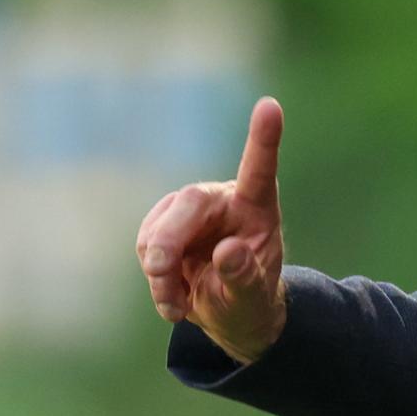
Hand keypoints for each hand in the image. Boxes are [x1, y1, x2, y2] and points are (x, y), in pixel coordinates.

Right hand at [137, 96, 287, 364]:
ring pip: (158, 230)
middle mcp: (223, 199)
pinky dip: (153, 277)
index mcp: (258, 207)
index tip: (271, 105)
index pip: (259, 169)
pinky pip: (145, 245)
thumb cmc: (249, 299)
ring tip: (182, 303)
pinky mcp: (164, 224)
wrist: (227, 310)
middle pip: (188, 202)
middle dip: (168, 242)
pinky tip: (172, 295)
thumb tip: (227, 250)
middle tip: (162, 277)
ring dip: (160, 272)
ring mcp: (189, 210)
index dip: (263, 138)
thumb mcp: (253, 298)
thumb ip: (244, 276)